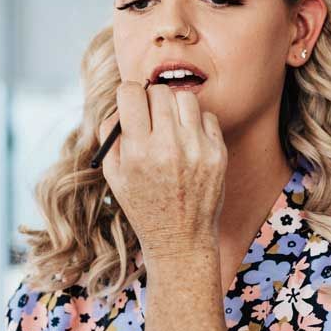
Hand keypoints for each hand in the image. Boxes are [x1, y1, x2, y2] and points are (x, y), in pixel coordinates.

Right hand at [100, 82, 225, 258]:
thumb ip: (112, 134)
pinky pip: (207, 116)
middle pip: (158, 91)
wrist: (180, 239)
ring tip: (171, 127)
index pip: (131, 93)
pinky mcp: (218, 153)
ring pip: (185, 98)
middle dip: (150, 99)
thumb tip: (123, 101)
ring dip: (174, 107)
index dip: (128, 94)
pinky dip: (196, 123)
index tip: (131, 101)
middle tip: (151, 114)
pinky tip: (189, 141)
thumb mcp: (114, 174)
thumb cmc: (143, 205)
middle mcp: (168, 146)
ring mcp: (197, 149)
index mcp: (138, 151)